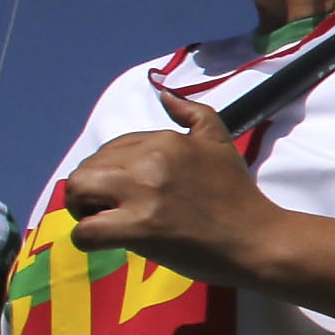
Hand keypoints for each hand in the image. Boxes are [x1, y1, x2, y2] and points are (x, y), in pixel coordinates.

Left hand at [59, 94, 280, 280]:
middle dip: (93, 188)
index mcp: (165, 140)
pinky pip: (86, 230)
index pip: (113, 148)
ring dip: (81, 206)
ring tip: (104, 220)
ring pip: (78, 189)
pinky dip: (86, 238)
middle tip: (114, 209)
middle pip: (88, 167)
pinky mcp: (139, 229)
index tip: (133, 192)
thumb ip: (193, 113)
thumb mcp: (220, 143)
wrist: (256, 239)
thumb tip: (164, 93)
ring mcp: (143, 194)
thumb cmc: (238, 195)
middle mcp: (150, 161)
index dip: (115, 171)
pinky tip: (104, 241)